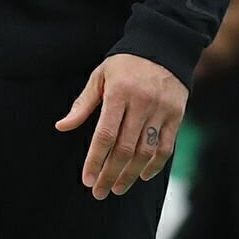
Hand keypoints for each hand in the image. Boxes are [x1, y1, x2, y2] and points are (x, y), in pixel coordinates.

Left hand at [56, 53, 186, 198]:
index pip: (105, 134)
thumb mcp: (100, 76)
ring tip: (118, 188)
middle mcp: (141, 103)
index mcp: (118, 93)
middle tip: (99, 192)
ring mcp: (161, 110)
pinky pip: (165, 147)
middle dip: (110, 174)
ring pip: (145, 152)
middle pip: (124, 149)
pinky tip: (143, 176)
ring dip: (131, 175)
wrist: (163, 46)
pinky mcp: (176, 115)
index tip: (87, 180)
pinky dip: (155, 165)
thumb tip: (62, 126)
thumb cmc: (125, 63)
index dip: (95, 160)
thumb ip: (82, 104)